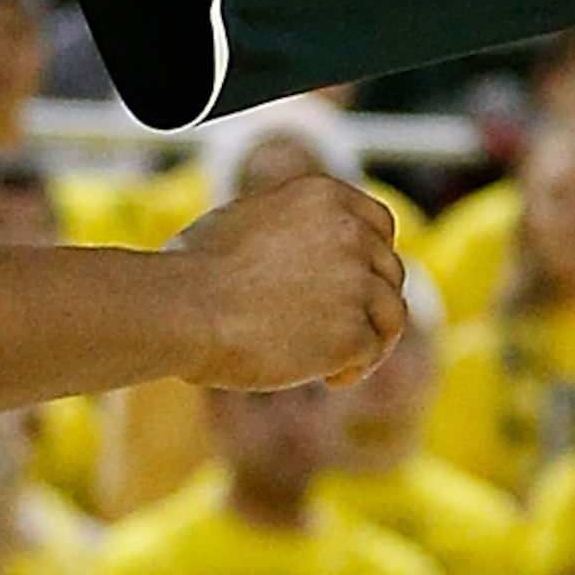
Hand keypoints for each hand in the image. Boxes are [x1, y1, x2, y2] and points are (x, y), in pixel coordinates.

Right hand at [164, 174, 405, 388]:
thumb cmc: (194, 270)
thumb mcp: (248, 219)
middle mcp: (350, 232)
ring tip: (337, 362)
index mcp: (325, 196)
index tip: (358, 286)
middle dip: (370, 303)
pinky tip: (328, 378)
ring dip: (371, 338)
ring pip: (391, 313)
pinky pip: (372, 351)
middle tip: (341, 331)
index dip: (373, 259)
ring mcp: (356, 281)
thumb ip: (290, 227)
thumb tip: (299, 244)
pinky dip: (355, 368)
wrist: (183, 309)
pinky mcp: (353, 331)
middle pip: (389, 271)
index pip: (379, 225)